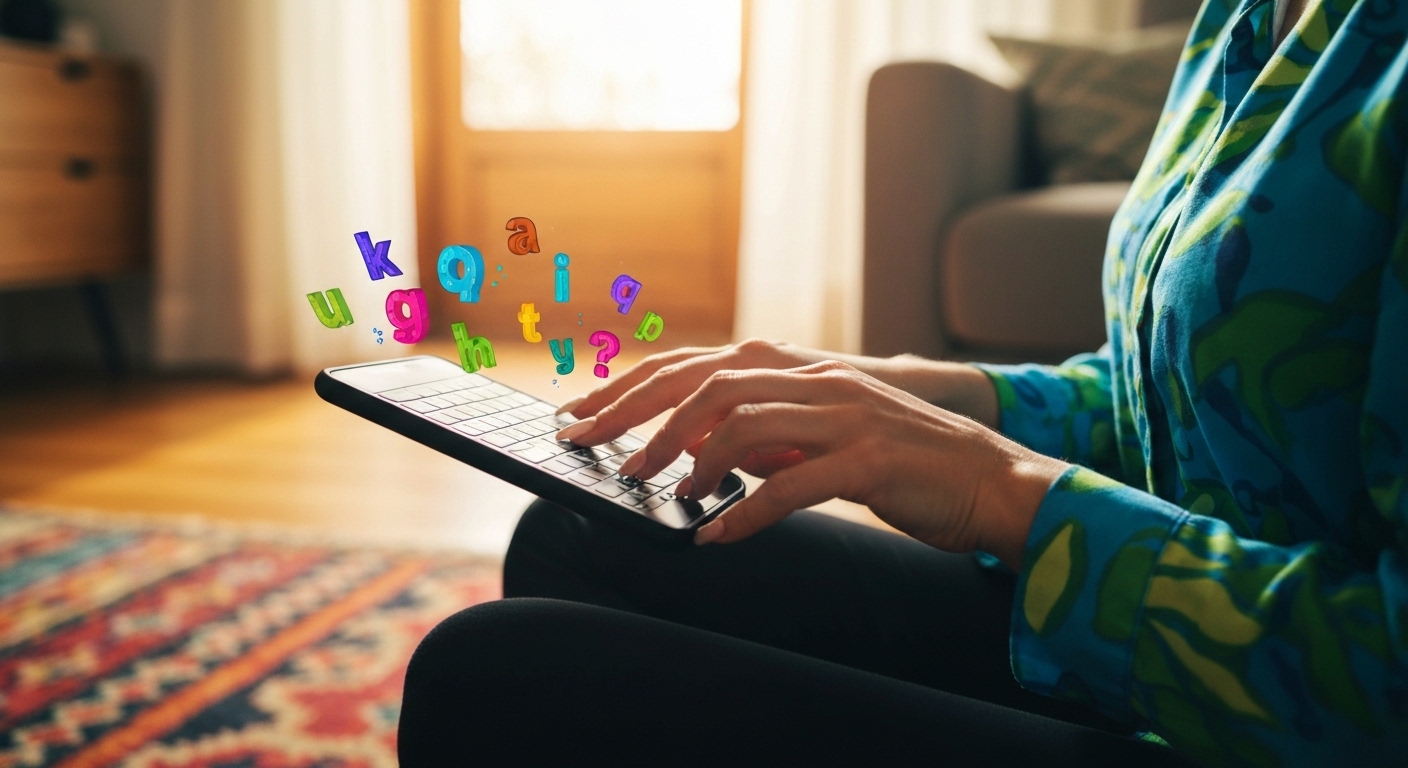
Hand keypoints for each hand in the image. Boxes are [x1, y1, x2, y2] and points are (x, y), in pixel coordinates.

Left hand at [560, 360, 1066, 569]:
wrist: (991, 479)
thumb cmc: (904, 463)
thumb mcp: (824, 439)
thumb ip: (769, 436)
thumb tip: (703, 452)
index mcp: (800, 370)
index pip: (697, 365)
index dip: (633, 387)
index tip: (582, 413)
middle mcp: (817, 380)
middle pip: (706, 382)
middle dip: (640, 415)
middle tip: (596, 450)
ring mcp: (845, 415)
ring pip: (743, 422)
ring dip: (689, 460)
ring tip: (659, 491)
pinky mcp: (870, 460)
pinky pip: (793, 485)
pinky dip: (746, 513)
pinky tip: (718, 537)